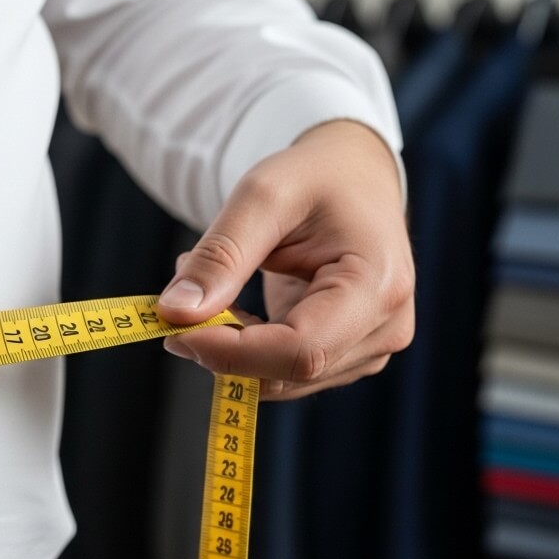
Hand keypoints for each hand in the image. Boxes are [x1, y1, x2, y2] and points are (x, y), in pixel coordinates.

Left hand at [157, 120, 413, 399]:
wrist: (354, 178)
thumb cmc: (315, 177)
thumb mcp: (261, 197)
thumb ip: (219, 257)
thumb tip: (174, 313)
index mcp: (377, 285)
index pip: (301, 351)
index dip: (233, 353)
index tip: (173, 330)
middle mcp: (385, 328)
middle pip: (289, 372)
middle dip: (223, 348)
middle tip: (177, 305)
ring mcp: (370, 349)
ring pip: (280, 380)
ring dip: (230, 346)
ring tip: (214, 284)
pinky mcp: (348, 356)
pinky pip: (282, 372)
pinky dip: (244, 347)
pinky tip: (231, 304)